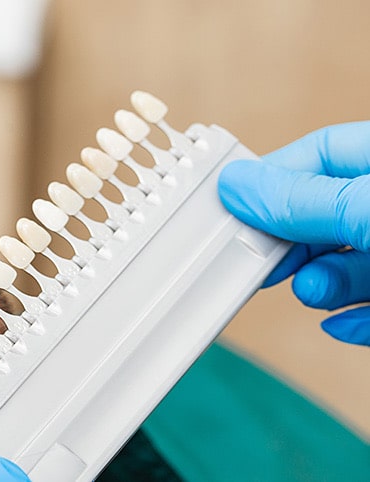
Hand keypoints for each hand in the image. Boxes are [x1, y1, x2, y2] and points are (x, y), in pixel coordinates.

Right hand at [218, 121, 369, 345]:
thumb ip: (307, 201)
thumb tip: (238, 186)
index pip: (323, 152)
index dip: (275, 177)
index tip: (233, 206)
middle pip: (330, 214)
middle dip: (295, 243)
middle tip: (261, 262)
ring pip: (353, 265)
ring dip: (323, 285)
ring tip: (311, 294)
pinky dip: (357, 320)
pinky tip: (342, 325)